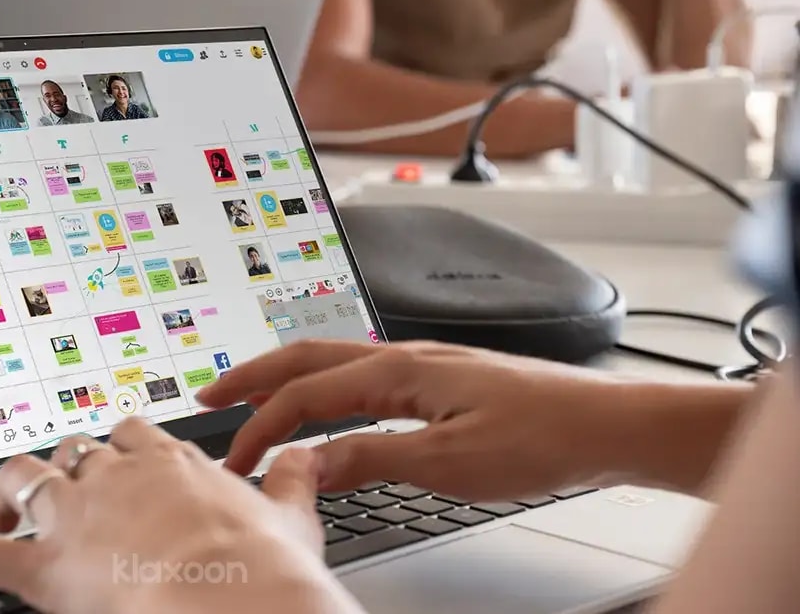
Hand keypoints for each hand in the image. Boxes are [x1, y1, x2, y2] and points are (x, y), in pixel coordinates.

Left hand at [0, 418, 359, 613]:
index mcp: (168, 460)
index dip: (118, 450)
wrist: (240, 602)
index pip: (129, 435)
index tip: (119, 461)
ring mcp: (72, 516)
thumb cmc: (265, 570)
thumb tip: (305, 456)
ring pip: (21, 481)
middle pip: (70, 453)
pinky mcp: (40, 567)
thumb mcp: (291, 517)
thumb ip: (290, 481)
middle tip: (65, 497)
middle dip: (64, 471)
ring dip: (5, 493)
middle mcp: (113, 476)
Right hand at [197, 340, 650, 500]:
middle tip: (209, 395)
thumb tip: (311, 462)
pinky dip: (325, 386)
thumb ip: (372, 457)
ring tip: (255, 395)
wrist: (610, 424)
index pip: (306, 394)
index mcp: (400, 370)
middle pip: (309, 356)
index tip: (235, 459)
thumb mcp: (449, 462)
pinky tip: (330, 404)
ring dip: (287, 376)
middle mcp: (406, 357)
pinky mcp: (443, 380)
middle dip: (254, 375)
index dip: (262, 426)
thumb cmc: (542, 436)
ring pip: (335, 361)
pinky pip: (363, 374)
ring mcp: (425, 364)